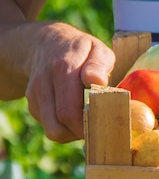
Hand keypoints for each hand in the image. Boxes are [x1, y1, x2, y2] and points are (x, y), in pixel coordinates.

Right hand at [24, 22, 115, 142]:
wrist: (45, 44)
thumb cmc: (81, 50)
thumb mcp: (97, 49)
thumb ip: (99, 65)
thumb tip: (96, 80)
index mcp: (63, 69)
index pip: (69, 109)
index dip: (87, 124)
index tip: (105, 125)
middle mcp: (43, 83)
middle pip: (58, 125)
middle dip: (82, 132)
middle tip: (101, 128)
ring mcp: (34, 96)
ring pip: (53, 130)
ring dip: (73, 133)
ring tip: (90, 122)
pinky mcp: (32, 105)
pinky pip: (50, 127)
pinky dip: (66, 128)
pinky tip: (78, 116)